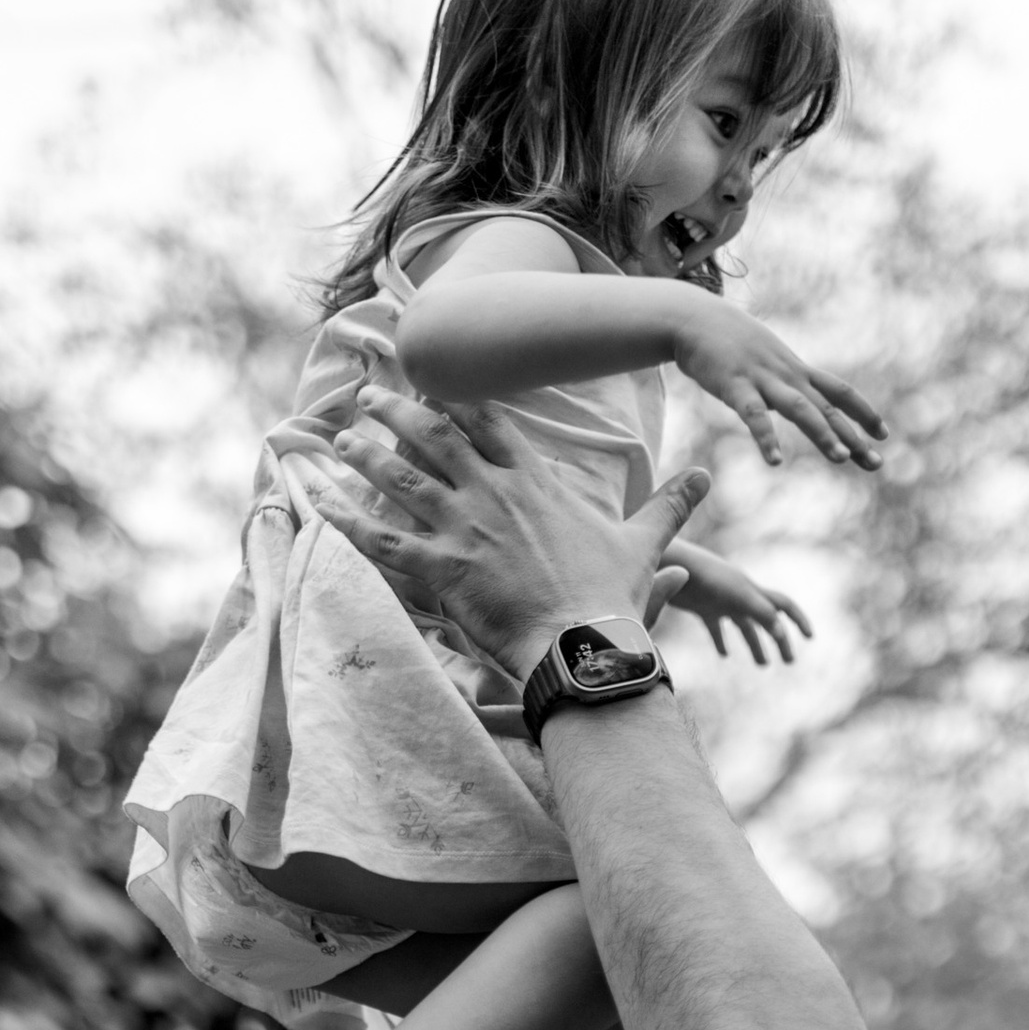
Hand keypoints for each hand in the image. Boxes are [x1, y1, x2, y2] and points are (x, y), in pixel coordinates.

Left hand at [318, 383, 711, 683]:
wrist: (585, 645)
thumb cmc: (612, 600)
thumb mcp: (645, 544)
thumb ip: (670, 506)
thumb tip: (707, 477)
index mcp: (535, 481)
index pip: (488, 423)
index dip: (455, 400)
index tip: (432, 385)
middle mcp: (493, 492)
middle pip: (432, 436)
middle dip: (396, 412)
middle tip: (368, 397)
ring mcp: (464, 526)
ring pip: (400, 477)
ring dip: (365, 455)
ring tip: (338, 440)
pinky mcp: (441, 567)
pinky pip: (382, 537)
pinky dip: (347, 519)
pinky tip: (321, 504)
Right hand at [668, 287, 883, 472]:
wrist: (693, 317)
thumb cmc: (729, 342)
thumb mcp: (765, 359)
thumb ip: (782, 380)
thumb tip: (796, 400)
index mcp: (795, 370)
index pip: (840, 392)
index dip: (863, 412)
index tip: (884, 434)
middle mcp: (787, 375)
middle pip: (828, 408)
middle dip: (853, 436)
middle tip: (877, 463)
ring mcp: (762, 379)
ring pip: (800, 408)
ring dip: (822, 434)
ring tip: (841, 459)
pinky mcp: (735, 385)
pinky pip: (754, 416)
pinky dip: (766, 438)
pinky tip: (776, 461)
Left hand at [672, 547, 813, 667]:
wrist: (669, 564)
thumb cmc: (704, 578)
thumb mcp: (736, 596)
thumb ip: (759, 611)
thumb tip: (780, 632)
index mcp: (752, 591)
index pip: (783, 605)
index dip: (798, 620)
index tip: (810, 638)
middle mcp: (740, 596)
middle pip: (767, 620)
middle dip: (780, 640)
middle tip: (789, 662)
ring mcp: (721, 601)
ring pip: (744, 626)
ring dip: (755, 644)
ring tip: (763, 665)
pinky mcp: (702, 607)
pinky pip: (716, 628)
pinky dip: (721, 641)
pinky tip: (724, 655)